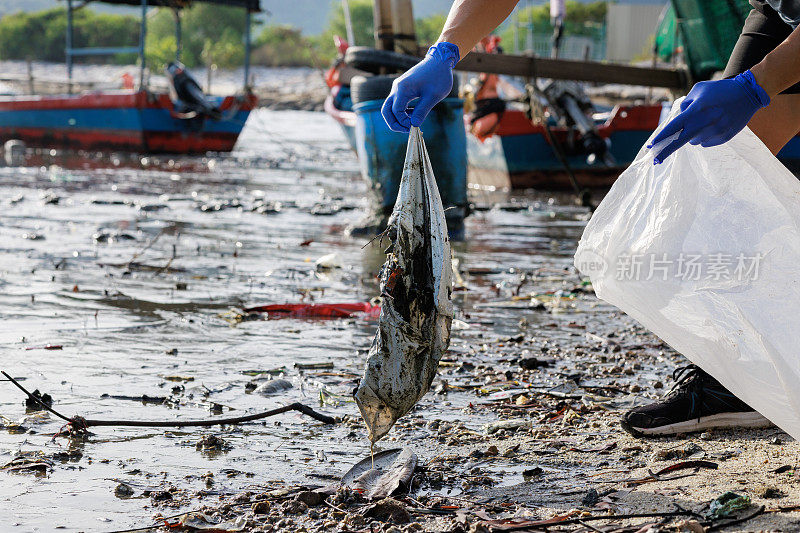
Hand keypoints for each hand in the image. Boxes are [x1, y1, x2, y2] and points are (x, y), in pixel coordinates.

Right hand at [381, 42, 459, 132]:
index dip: (404, 122)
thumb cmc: (439, 77)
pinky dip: (401, 111)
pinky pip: (396, 102)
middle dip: (394, 123)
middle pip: (386, 111)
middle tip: (407, 130)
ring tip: (412, 122)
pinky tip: (413, 113)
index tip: (415, 126)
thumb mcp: (433, 96)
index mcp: (403, 89)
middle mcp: (397, 88)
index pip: (396, 112)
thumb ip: (422, 111)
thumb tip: (414, 125)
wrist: (440, 60)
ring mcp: (398, 87)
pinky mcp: (402, 87)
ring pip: (389, 107)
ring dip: (398, 118)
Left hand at [650, 70, 769, 163]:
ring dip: (693, 135)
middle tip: (656, 160)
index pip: (674, 127)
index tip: (651, 146)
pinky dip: (705, 136)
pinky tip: (713, 125)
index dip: (661, 138)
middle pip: (680, 142)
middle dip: (666, 151)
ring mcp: (715, 131)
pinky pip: (706, 143)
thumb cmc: (719, 90)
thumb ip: (685, 104)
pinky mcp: (724, 137)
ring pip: (694, 141)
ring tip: (704, 122)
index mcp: (697, 110)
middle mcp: (705, 123)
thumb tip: (678, 119)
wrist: (748, 94)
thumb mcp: (698, 90)